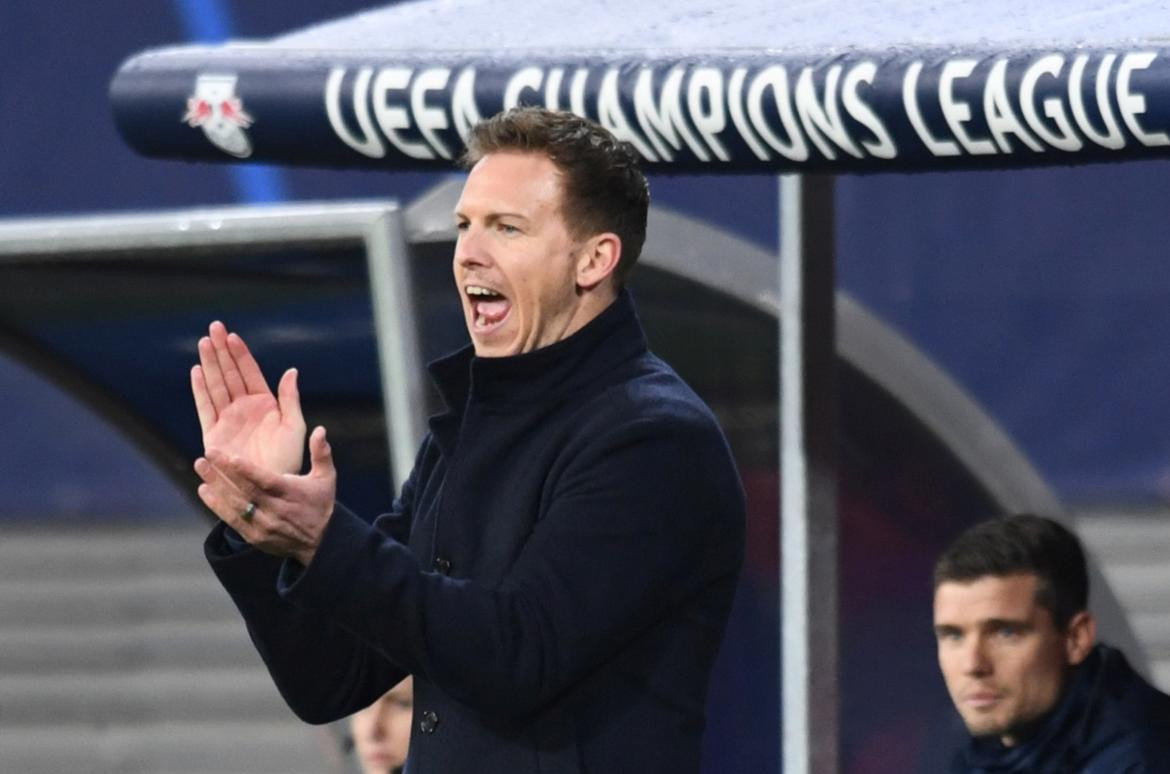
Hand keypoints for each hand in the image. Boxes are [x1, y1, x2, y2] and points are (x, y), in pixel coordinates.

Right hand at [191, 321, 305, 475]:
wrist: (268, 487)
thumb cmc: (287, 459)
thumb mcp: (294, 427)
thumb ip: (290, 399)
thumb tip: (292, 371)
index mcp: (265, 404)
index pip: (250, 372)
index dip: (241, 354)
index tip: (232, 335)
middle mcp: (244, 408)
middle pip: (230, 373)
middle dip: (222, 351)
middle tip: (214, 327)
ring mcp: (228, 419)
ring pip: (216, 385)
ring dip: (209, 364)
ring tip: (204, 342)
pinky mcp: (214, 433)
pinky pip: (205, 407)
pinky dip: (200, 390)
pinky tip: (196, 371)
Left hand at [195, 425, 337, 565]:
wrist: (319, 542)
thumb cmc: (320, 503)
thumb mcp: (327, 478)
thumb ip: (321, 453)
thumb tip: (320, 429)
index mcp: (292, 494)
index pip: (267, 482)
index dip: (248, 471)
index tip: (231, 457)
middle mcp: (276, 511)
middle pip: (245, 491)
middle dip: (223, 473)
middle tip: (206, 454)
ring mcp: (263, 525)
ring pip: (235, 504)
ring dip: (216, 485)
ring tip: (201, 467)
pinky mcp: (254, 536)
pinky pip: (231, 520)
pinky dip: (216, 505)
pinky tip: (204, 490)